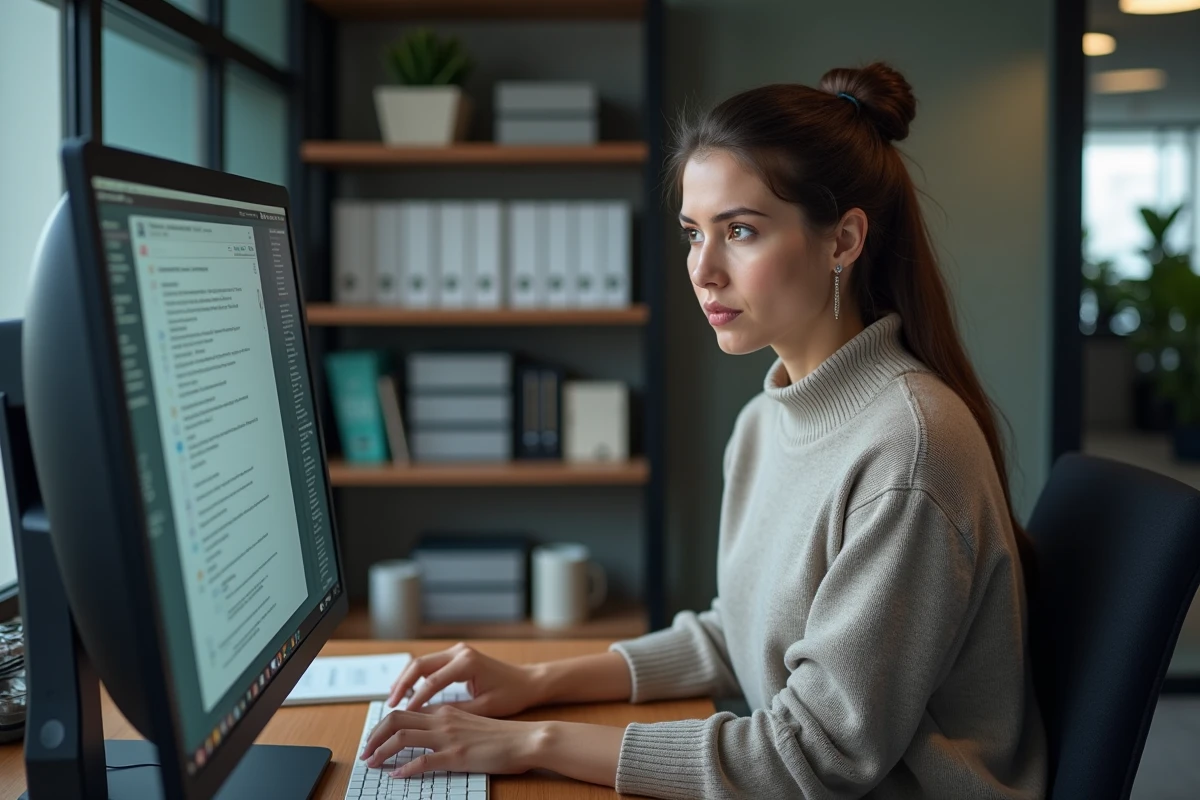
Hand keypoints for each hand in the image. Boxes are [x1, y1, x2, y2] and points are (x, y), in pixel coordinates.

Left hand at [359, 705, 542, 777]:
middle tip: (364, 751)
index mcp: (446, 712)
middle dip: (374, 735)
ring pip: (403, 737)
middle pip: (396, 719)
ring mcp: (449, 737)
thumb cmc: (503, 736)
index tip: (373, 740)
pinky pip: (423, 762)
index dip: (383, 726)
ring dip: (381, 750)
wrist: (527, 739)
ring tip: (372, 763)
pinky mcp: (457, 755)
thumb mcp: (471, 724)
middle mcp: (443, 720)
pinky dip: (405, 770)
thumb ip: (449, 726)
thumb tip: (427, 736)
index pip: (405, 712)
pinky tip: (397, 776)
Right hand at [387, 642, 543, 715]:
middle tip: (389, 706)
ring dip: (406, 680)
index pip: (432, 682)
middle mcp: (460, 652)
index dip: (415, 700)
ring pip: (422, 662)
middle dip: (402, 685)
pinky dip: (416, 677)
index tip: (402, 716)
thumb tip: (426, 720)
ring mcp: (458, 651)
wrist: (528, 681)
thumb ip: (454, 712)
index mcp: (467, 663)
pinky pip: (430, 664)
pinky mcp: (457, 655)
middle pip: (420, 665)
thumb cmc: (511, 695)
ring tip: (392, 700)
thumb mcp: (483, 708)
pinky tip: (406, 692)